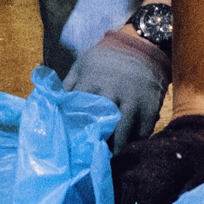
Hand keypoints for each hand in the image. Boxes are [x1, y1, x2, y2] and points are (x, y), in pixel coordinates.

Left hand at [61, 28, 168, 155]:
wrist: (142, 46)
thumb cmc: (106, 58)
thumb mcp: (83, 64)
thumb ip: (68, 84)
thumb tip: (52, 103)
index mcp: (92, 82)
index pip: (78, 110)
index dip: (74, 127)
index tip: (71, 140)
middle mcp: (113, 93)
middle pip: (101, 125)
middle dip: (95, 142)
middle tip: (89, 156)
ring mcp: (133, 101)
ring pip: (123, 133)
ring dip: (115, 148)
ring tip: (108, 157)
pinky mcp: (151, 107)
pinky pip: (143, 132)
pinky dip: (135, 143)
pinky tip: (127, 149)